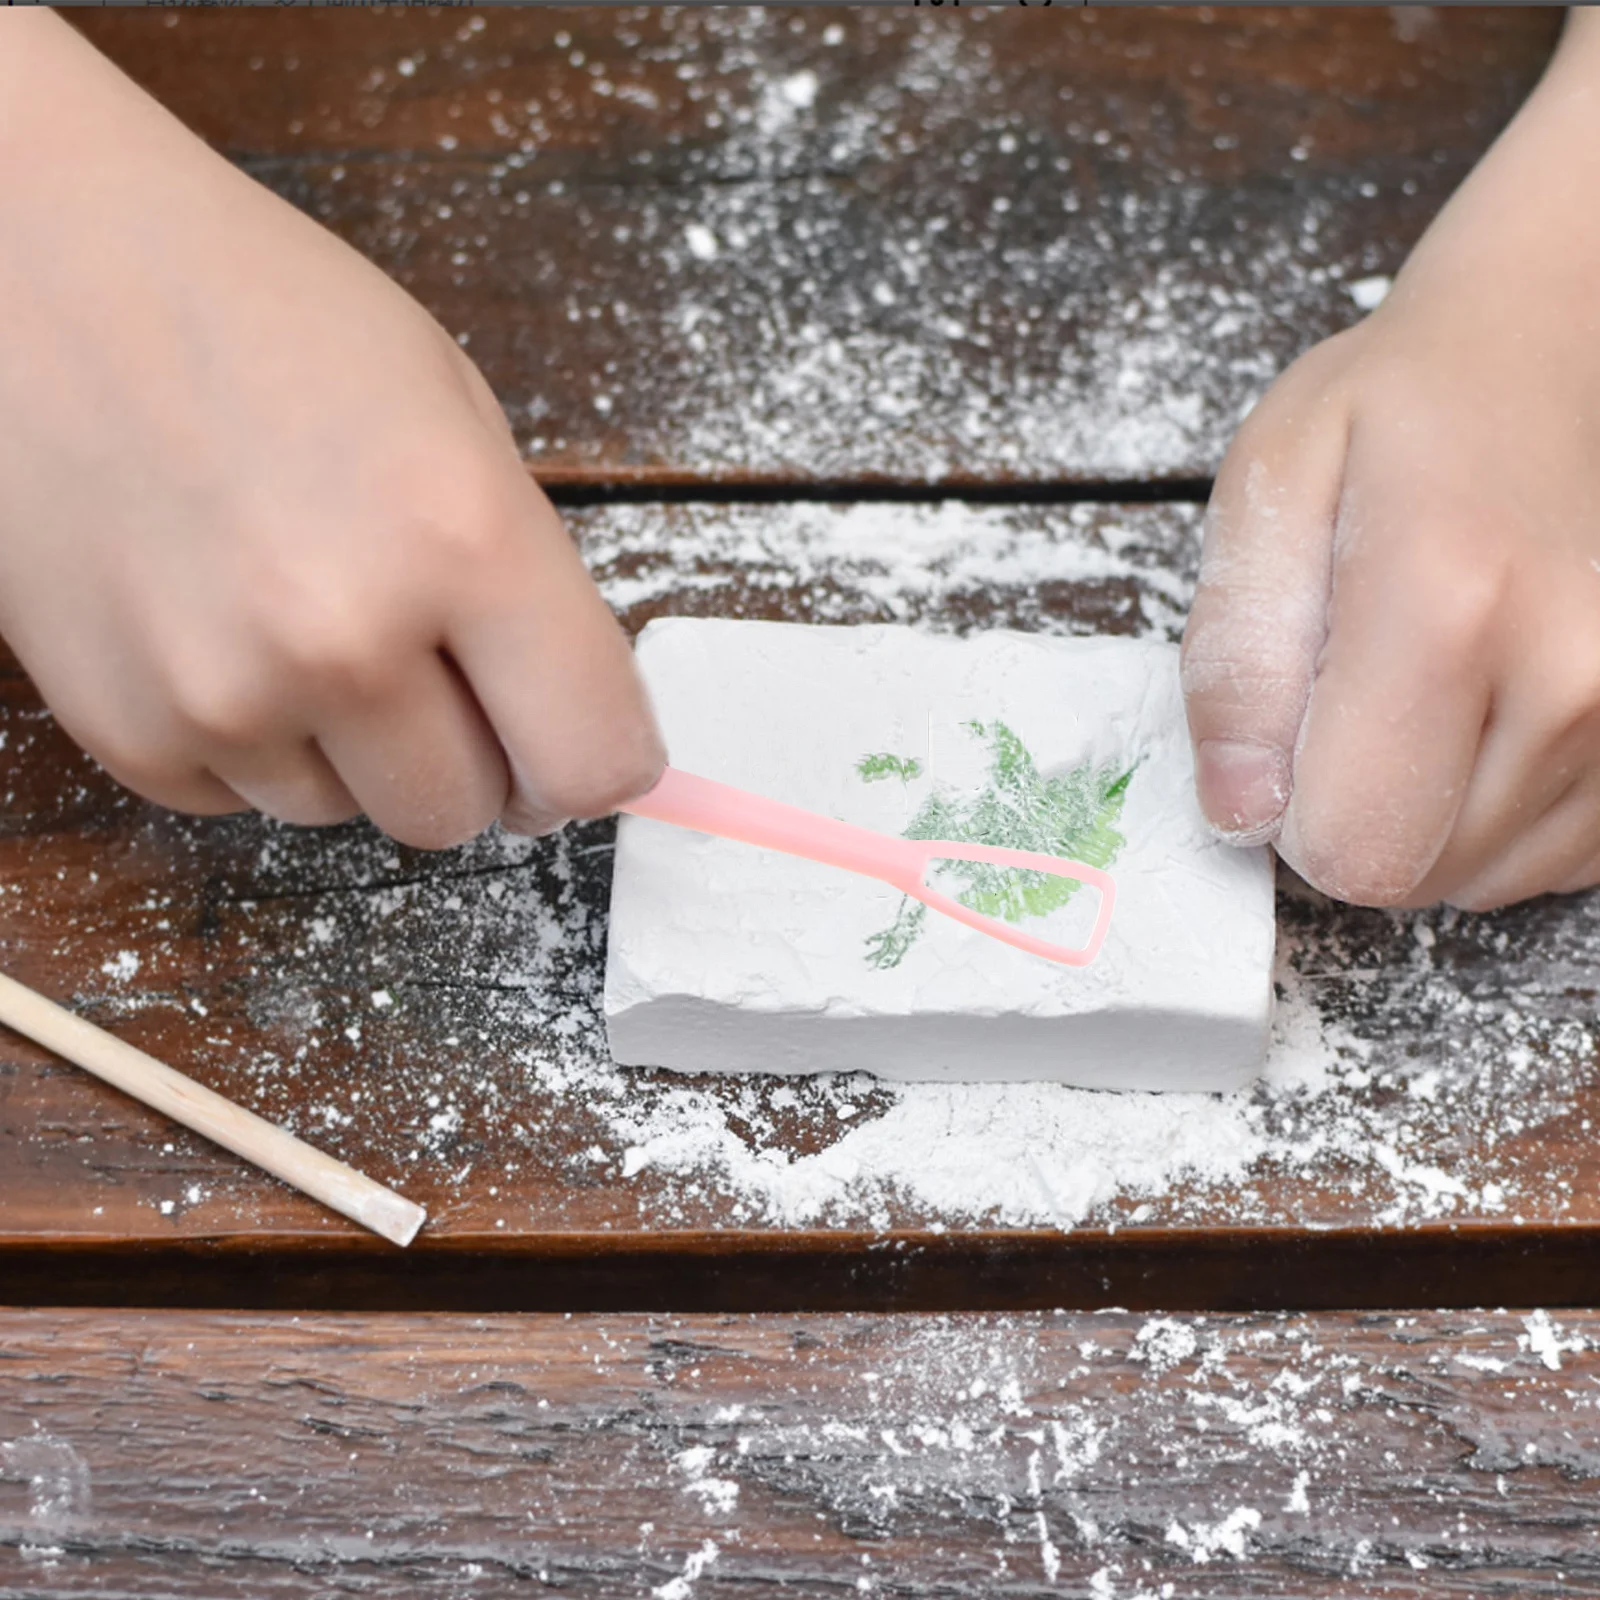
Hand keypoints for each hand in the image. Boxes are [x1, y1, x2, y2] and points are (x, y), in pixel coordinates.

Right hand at [0, 14, 662, 848]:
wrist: (44, 272)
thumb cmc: (271, 323)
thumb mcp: (459, 422)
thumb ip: (532, 592)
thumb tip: (580, 736)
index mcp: (462, 537)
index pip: (594, 763)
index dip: (598, 765)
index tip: (582, 746)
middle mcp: (344, 637)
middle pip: (470, 812)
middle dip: (476, 757)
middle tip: (438, 667)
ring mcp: (224, 696)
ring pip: (359, 814)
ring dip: (361, 750)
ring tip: (307, 616)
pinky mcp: (129, 733)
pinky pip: (250, 801)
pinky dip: (261, 743)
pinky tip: (227, 630)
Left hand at [1182, 10, 1599, 909]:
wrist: (1555, 347)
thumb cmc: (1398, 411)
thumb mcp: (1272, 489)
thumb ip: (1237, 658)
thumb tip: (1240, 812)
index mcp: (1454, 601)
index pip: (1353, 848)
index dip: (1291, 815)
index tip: (1290, 731)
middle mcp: (1579, 671)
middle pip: (1416, 877)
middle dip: (1355, 813)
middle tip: (1355, 695)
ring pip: (1484, 879)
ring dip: (1425, 813)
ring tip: (1425, 688)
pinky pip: (1551, 859)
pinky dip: (1495, 813)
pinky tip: (1485, 711)